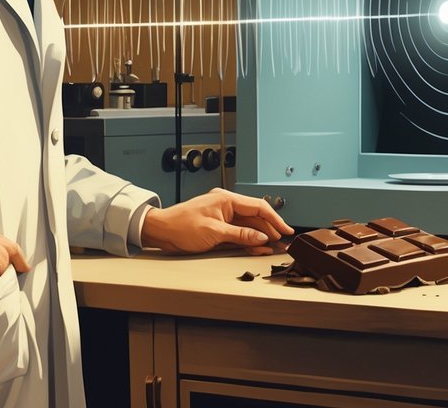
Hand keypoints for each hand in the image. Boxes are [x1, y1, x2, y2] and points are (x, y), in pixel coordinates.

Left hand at [141, 188, 293, 255]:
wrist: (160, 231)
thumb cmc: (181, 226)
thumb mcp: (214, 232)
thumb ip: (241, 234)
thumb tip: (262, 237)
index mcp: (227, 200)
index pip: (259, 207)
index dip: (275, 219)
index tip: (286, 230)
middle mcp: (227, 206)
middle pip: (255, 217)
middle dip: (270, 229)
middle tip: (282, 242)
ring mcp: (223, 217)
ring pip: (248, 226)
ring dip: (260, 236)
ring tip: (273, 247)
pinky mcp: (219, 227)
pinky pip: (239, 233)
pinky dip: (248, 240)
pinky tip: (258, 248)